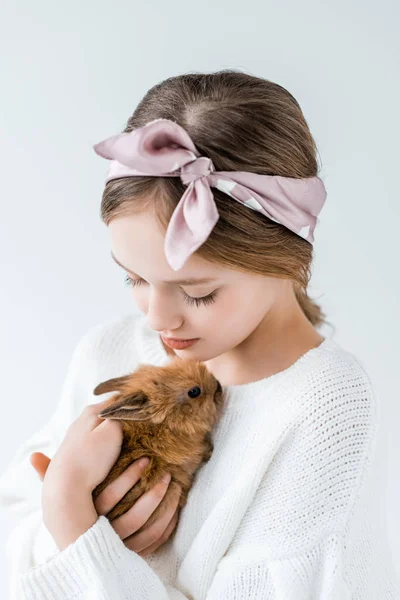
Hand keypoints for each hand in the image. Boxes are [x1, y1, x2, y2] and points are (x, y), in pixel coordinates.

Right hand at [31, 404, 180, 555]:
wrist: (80, 542)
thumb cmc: (73, 509)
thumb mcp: (60, 493)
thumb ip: (49, 474)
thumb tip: (34, 456)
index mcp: (90, 516)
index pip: (110, 499)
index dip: (129, 478)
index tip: (146, 459)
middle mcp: (106, 534)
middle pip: (133, 518)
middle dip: (153, 495)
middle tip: (166, 474)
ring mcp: (122, 546)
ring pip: (147, 530)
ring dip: (164, 507)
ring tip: (174, 486)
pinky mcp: (135, 552)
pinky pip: (156, 541)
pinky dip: (168, 524)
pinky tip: (176, 506)